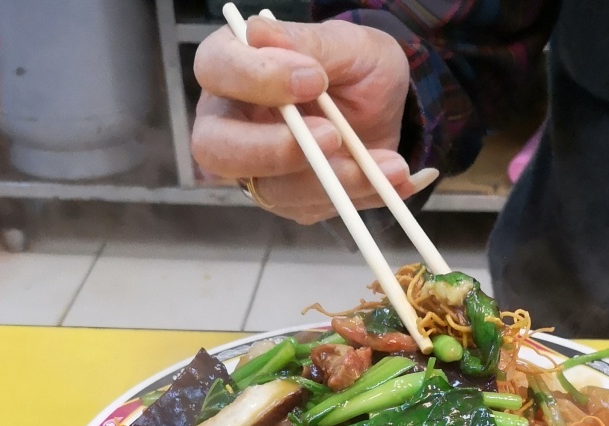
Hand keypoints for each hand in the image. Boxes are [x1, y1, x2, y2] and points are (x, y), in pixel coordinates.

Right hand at [192, 16, 435, 223]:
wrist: (388, 107)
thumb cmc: (356, 66)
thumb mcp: (347, 44)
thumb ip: (309, 43)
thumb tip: (260, 34)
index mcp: (233, 68)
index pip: (215, 70)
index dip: (256, 77)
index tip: (314, 79)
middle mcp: (232, 124)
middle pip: (215, 148)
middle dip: (273, 149)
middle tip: (331, 137)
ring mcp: (256, 169)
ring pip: (271, 190)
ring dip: (333, 180)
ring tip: (388, 164)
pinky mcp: (289, 200)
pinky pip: (314, 209)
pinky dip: (360, 195)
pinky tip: (393, 178)